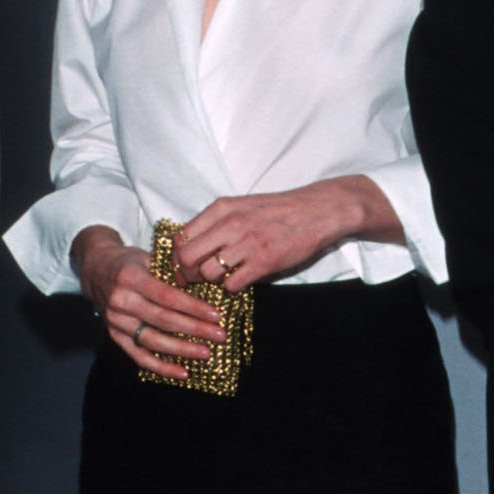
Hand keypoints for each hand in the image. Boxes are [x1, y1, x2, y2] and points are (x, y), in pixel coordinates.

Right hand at [70, 227, 221, 380]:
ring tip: (206, 354)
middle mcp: (120, 301)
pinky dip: (161, 367)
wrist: (95, 268)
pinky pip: (138, 356)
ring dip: (182, 350)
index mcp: (130, 278)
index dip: (193, 308)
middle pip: (163, 320)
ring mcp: (115, 321)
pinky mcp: (114, 336)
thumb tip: (204, 285)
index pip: (167, 296)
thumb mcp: (147, 257)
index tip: (216, 316)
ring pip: (153, 341)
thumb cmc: (128, 262)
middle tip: (220, 336)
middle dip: (195, 330)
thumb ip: (171, 272)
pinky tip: (182, 372)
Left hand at [174, 179, 396, 291]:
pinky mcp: (263, 262)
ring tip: (223, 278)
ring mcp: (246, 244)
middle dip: (186, 274)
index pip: (180, 237)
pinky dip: (232, 287)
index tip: (182, 267)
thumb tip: (190, 245)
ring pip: (207, 274)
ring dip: (211, 282)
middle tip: (196, 280)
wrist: (317, 211)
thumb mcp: (241, 206)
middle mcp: (229, 224)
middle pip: (186, 258)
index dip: (176, 257)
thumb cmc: (278, 210)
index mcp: (221, 209)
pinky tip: (241, 279)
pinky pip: (232, 284)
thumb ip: (216, 222)